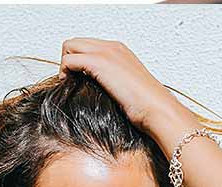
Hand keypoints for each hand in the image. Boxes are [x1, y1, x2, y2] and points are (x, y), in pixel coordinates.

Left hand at [58, 38, 194, 135]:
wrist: (156, 108)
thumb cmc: (146, 104)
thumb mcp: (127, 87)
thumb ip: (112, 80)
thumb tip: (98, 88)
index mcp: (119, 51)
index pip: (88, 45)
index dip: (78, 59)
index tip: (76, 77)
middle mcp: (112, 47)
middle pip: (76, 42)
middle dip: (68, 59)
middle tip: (69, 79)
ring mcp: (105, 53)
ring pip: (69, 46)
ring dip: (64, 64)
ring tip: (69, 82)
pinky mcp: (98, 63)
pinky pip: (69, 60)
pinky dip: (64, 71)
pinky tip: (69, 84)